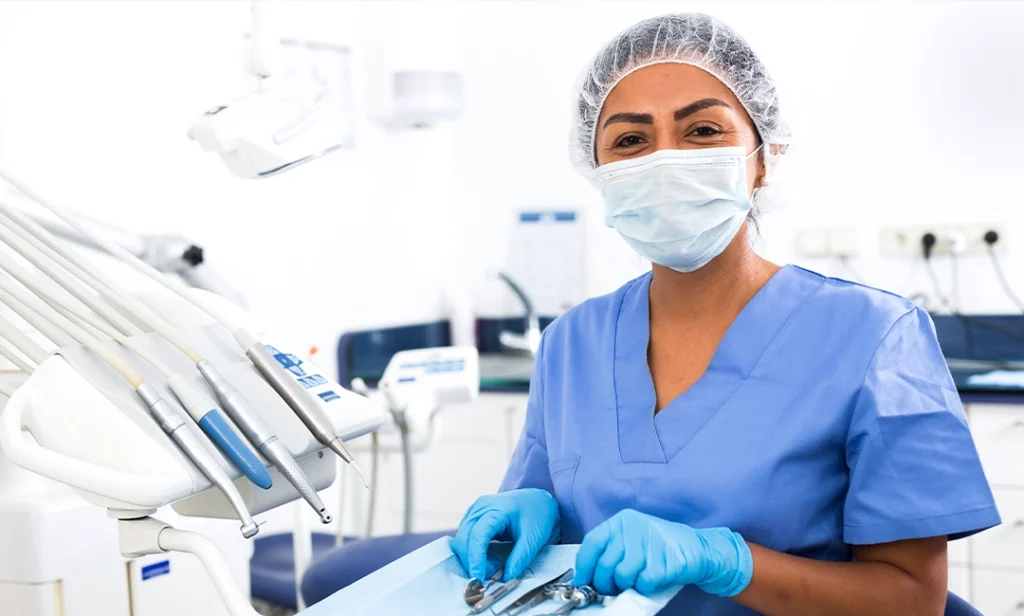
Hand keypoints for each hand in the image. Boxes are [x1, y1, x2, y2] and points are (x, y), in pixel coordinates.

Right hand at [453, 489, 560, 580]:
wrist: (538, 500)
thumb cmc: (537, 515)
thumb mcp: (533, 538)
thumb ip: (520, 558)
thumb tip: (506, 579)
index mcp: (496, 509)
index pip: (477, 535)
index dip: (475, 559)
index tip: (479, 580)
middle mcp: (480, 508)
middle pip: (464, 539)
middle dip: (472, 561)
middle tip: (491, 576)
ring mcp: (475, 511)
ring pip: (461, 540)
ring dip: (472, 558)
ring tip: (494, 566)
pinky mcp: (474, 518)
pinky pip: (465, 539)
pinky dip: (473, 553)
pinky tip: (489, 559)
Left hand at [573, 509, 751, 597]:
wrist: (697, 548)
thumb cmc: (658, 547)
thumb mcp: (632, 539)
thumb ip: (610, 550)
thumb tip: (586, 575)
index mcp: (622, 521)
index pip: (592, 543)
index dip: (584, 566)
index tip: (583, 581)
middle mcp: (634, 528)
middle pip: (605, 564)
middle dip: (604, 584)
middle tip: (611, 589)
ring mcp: (651, 543)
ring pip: (622, 576)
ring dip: (626, 586)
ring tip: (635, 582)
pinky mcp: (666, 561)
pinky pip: (643, 583)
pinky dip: (644, 588)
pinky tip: (651, 581)